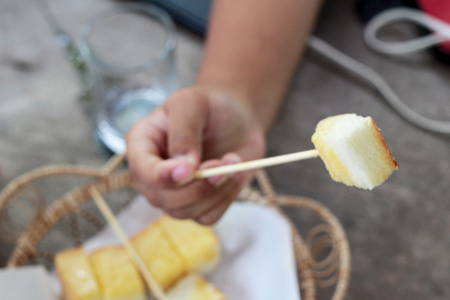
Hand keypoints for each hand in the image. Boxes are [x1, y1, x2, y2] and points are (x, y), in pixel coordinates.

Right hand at [126, 86, 264, 224]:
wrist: (236, 116)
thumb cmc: (208, 105)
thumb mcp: (192, 104)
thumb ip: (184, 132)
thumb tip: (184, 168)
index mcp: (142, 145)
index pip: (142, 171)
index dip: (162, 176)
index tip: (189, 169)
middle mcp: (152, 174)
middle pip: (162, 199)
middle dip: (196, 186)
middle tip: (222, 164)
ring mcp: (174, 192)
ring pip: (185, 212)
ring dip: (214, 192)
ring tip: (232, 162)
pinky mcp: (199, 203)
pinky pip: (208, 217)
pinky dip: (226, 198)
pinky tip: (234, 175)